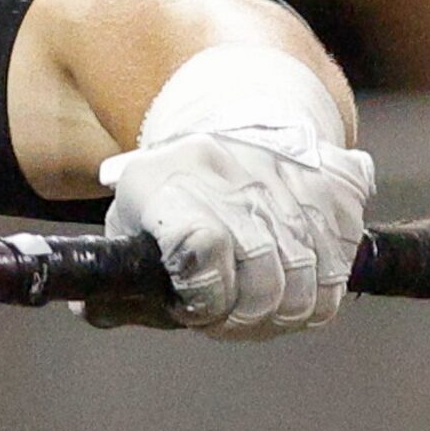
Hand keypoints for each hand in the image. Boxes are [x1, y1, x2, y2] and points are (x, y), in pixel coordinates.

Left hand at [92, 45, 373, 339]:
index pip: (201, 252)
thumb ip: (114, 278)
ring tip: (261, 306)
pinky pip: (341, 270)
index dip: (205, 299)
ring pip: (308, 287)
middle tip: (229, 319)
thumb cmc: (175, 187)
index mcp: (175, 183)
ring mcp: (295, 180)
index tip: (197, 309)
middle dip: (244, 319)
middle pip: (263, 282)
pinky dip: (320, 292)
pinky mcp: (339, 186)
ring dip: (283, 313)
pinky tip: (294, 282)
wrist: (237, 111)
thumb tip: (89, 311)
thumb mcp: (131, 219)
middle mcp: (238, 177)